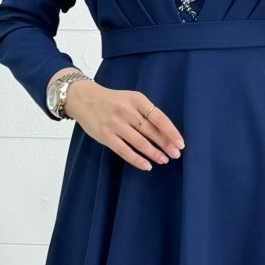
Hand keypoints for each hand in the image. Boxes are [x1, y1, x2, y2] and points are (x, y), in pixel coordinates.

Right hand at [66, 79, 183, 171]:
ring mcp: (115, 124)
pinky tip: (147, 165)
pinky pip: (125, 151)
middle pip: (151, 131)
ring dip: (154, 153)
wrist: (84, 99)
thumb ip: (145, 112)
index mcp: (137, 99)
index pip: (159, 118)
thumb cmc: (111, 101)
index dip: (171, 132)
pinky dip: (137, 160)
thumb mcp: (130, 99)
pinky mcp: (105, 135)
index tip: (180, 143)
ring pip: (140, 142)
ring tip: (164, 160)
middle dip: (166, 145)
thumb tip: (165, 132)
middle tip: (176, 154)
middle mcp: (127, 111)